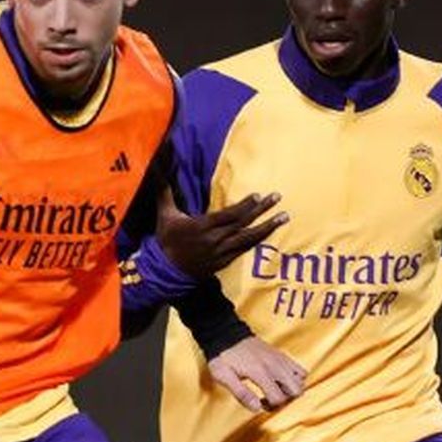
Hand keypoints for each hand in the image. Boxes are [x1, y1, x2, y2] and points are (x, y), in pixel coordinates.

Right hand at [155, 189, 288, 280]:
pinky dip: (256, 241)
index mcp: (201, 227)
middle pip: (242, 223)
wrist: (166, 271)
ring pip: (248, 238)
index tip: (258, 195)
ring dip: (267, 227)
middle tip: (277, 197)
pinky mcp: (223, 262)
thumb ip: (164, 191)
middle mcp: (214, 240)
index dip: (244, 205)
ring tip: (284, 217)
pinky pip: (243, 250)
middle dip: (261, 210)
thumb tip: (157, 169)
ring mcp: (220, 253)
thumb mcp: (165, 215)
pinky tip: (268, 232)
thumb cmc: (166, 240)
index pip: (228, 215)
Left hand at [208, 335, 307, 413]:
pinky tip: (279, 380)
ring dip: (291, 388)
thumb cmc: (223, 356)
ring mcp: (279, 359)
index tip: (260, 402)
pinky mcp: (281, 355)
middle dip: (286, 399)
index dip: (271, 406)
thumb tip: (257, 408)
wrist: (225, 333)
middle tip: (271, 398)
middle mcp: (274, 365)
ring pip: (301, 379)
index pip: (279, 398)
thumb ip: (242, 394)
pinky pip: (299, 368)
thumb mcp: (224, 377)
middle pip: (297, 390)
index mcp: (260, 372)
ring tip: (276, 389)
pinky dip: (294, 378)